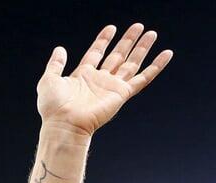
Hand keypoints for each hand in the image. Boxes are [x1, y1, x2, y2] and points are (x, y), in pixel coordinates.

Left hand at [37, 23, 171, 135]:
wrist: (64, 124)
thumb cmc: (53, 107)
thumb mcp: (48, 80)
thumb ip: (55, 64)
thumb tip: (59, 49)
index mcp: (83, 75)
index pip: (96, 53)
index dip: (103, 40)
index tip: (111, 28)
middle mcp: (99, 80)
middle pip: (117, 56)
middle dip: (127, 41)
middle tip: (138, 26)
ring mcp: (112, 86)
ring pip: (131, 63)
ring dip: (142, 48)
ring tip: (151, 33)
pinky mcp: (122, 94)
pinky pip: (143, 78)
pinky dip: (156, 66)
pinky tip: (166, 54)